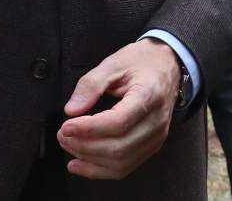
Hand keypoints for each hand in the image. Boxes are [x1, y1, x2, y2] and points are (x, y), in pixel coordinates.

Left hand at [58, 39, 179, 179]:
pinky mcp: (152, 146)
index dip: (89, 129)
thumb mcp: (114, 62)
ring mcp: (156, 137)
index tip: (66, 126)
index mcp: (148, 95)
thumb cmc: (142, 62)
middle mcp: (156, 121)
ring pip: (121, 162)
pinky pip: (126, 167)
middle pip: (119, 147)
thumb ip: (91, 85)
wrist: (168, 64)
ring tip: (69, 146)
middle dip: (85, 146)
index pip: (118, 122)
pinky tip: (81, 164)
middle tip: (62, 135)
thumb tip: (71, 110)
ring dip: (90, 159)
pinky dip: (100, 170)